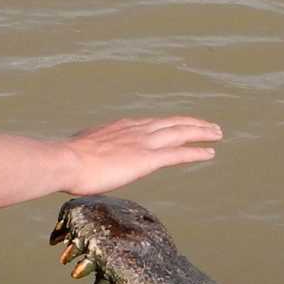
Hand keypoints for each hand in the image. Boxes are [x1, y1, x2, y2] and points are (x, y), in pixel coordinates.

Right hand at [62, 117, 220, 194]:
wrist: (66, 161)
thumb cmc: (66, 161)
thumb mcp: (80, 149)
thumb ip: (90, 151)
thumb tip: (83, 158)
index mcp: (120, 127)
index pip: (151, 123)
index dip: (168, 123)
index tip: (179, 124)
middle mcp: (135, 129)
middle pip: (171, 123)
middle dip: (192, 123)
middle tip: (209, 126)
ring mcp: (143, 142)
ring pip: (180, 133)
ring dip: (201, 132)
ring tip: (217, 134)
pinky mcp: (147, 158)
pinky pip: (178, 153)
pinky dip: (196, 151)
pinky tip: (210, 153)